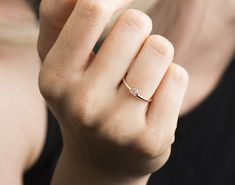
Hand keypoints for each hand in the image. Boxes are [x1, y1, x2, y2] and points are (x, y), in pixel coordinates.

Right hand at [38, 0, 187, 183]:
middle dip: (138, 29)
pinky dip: (169, 80)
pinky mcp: (150, 139)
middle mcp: (83, 104)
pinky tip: (151, 100)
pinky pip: (177, 77)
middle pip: (136, 24)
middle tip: (129, 51)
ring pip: (160, 49)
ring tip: (139, 77)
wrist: (101, 157)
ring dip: (155, 55)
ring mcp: (117, 126)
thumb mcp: (61, 62)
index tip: (117, 5)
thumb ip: (60, 17)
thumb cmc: (83, 101)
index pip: (90, 8)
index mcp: (55, 78)